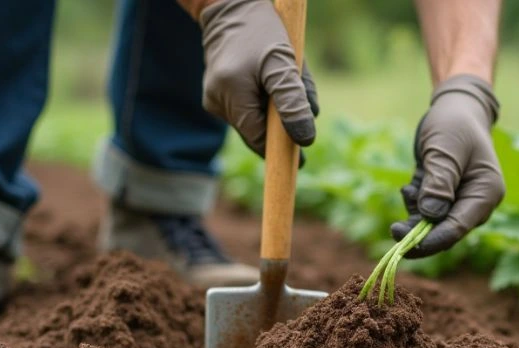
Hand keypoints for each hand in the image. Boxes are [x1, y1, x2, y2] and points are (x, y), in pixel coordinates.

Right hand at [199, 0, 318, 158]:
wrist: (232, 8)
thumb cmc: (264, 32)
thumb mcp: (284, 63)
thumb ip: (294, 100)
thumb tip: (305, 139)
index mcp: (231, 94)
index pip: (257, 139)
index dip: (280, 150)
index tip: (302, 160)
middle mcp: (217, 101)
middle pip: (254, 131)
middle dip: (280, 127)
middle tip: (303, 110)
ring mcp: (213, 98)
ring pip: (250, 121)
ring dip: (270, 113)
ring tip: (282, 83)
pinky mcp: (214, 95)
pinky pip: (243, 110)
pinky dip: (260, 104)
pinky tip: (264, 83)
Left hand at [393, 74, 503, 257]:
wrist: (454, 109)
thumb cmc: (454, 125)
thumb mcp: (445, 150)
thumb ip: (439, 183)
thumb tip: (430, 216)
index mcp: (486, 193)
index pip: (459, 226)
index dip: (433, 239)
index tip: (407, 244)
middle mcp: (475, 203)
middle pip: (446, 231)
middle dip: (419, 233)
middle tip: (393, 230)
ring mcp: (460, 203)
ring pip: (432, 225)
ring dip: (414, 215)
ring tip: (408, 187)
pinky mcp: (444, 199)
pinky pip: (425, 213)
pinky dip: (414, 204)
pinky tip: (411, 185)